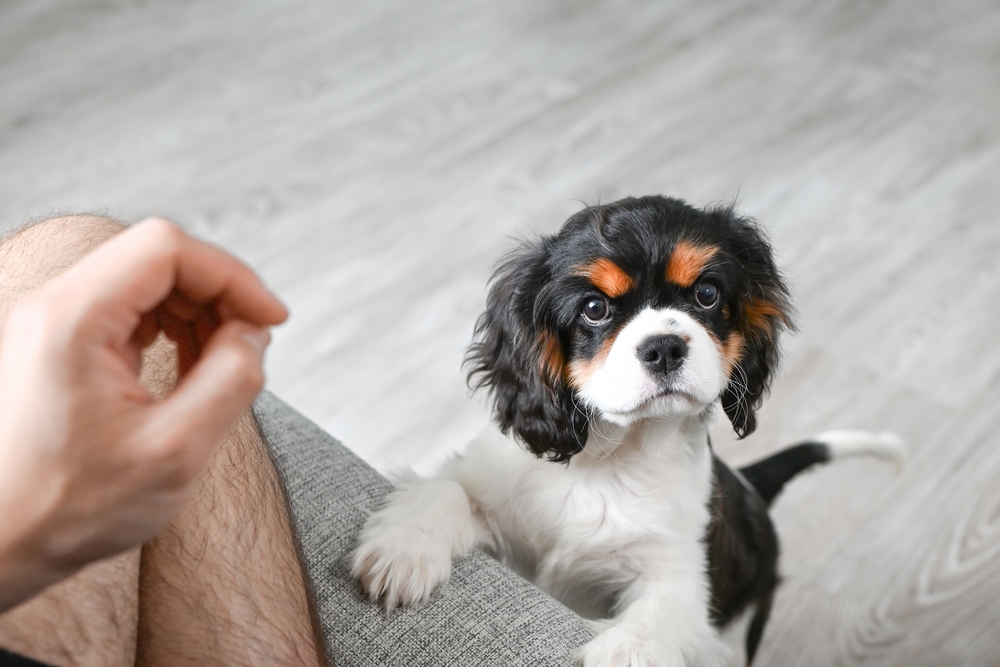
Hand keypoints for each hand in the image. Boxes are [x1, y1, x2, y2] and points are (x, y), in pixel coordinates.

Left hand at [0, 218, 287, 609]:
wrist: (1, 542)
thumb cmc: (72, 507)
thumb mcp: (176, 450)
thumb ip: (231, 381)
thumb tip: (254, 335)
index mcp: (73, 319)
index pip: (167, 248)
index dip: (232, 276)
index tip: (271, 320)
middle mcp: (55, 307)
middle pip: (159, 258)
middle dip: (218, 295)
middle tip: (250, 348)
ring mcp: (54, 323)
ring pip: (149, 280)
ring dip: (199, 312)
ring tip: (222, 366)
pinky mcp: (61, 343)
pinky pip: (131, 309)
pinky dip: (174, 328)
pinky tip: (190, 369)